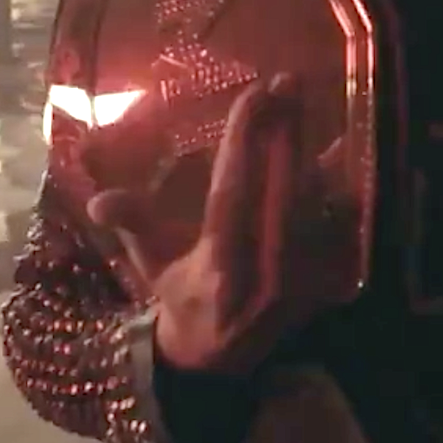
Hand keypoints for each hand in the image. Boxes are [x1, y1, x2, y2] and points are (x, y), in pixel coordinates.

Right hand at [85, 72, 339, 377]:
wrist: (220, 360)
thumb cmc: (182, 295)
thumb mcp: (149, 264)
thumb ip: (132, 225)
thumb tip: (97, 199)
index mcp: (218, 264)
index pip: (233, 191)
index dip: (244, 141)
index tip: (255, 93)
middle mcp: (263, 272)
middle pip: (283, 190)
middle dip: (287, 132)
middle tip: (289, 82)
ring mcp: (301, 280)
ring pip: (317, 205)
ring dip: (317, 154)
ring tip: (315, 105)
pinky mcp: (325, 286)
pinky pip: (340, 228)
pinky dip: (343, 190)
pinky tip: (344, 152)